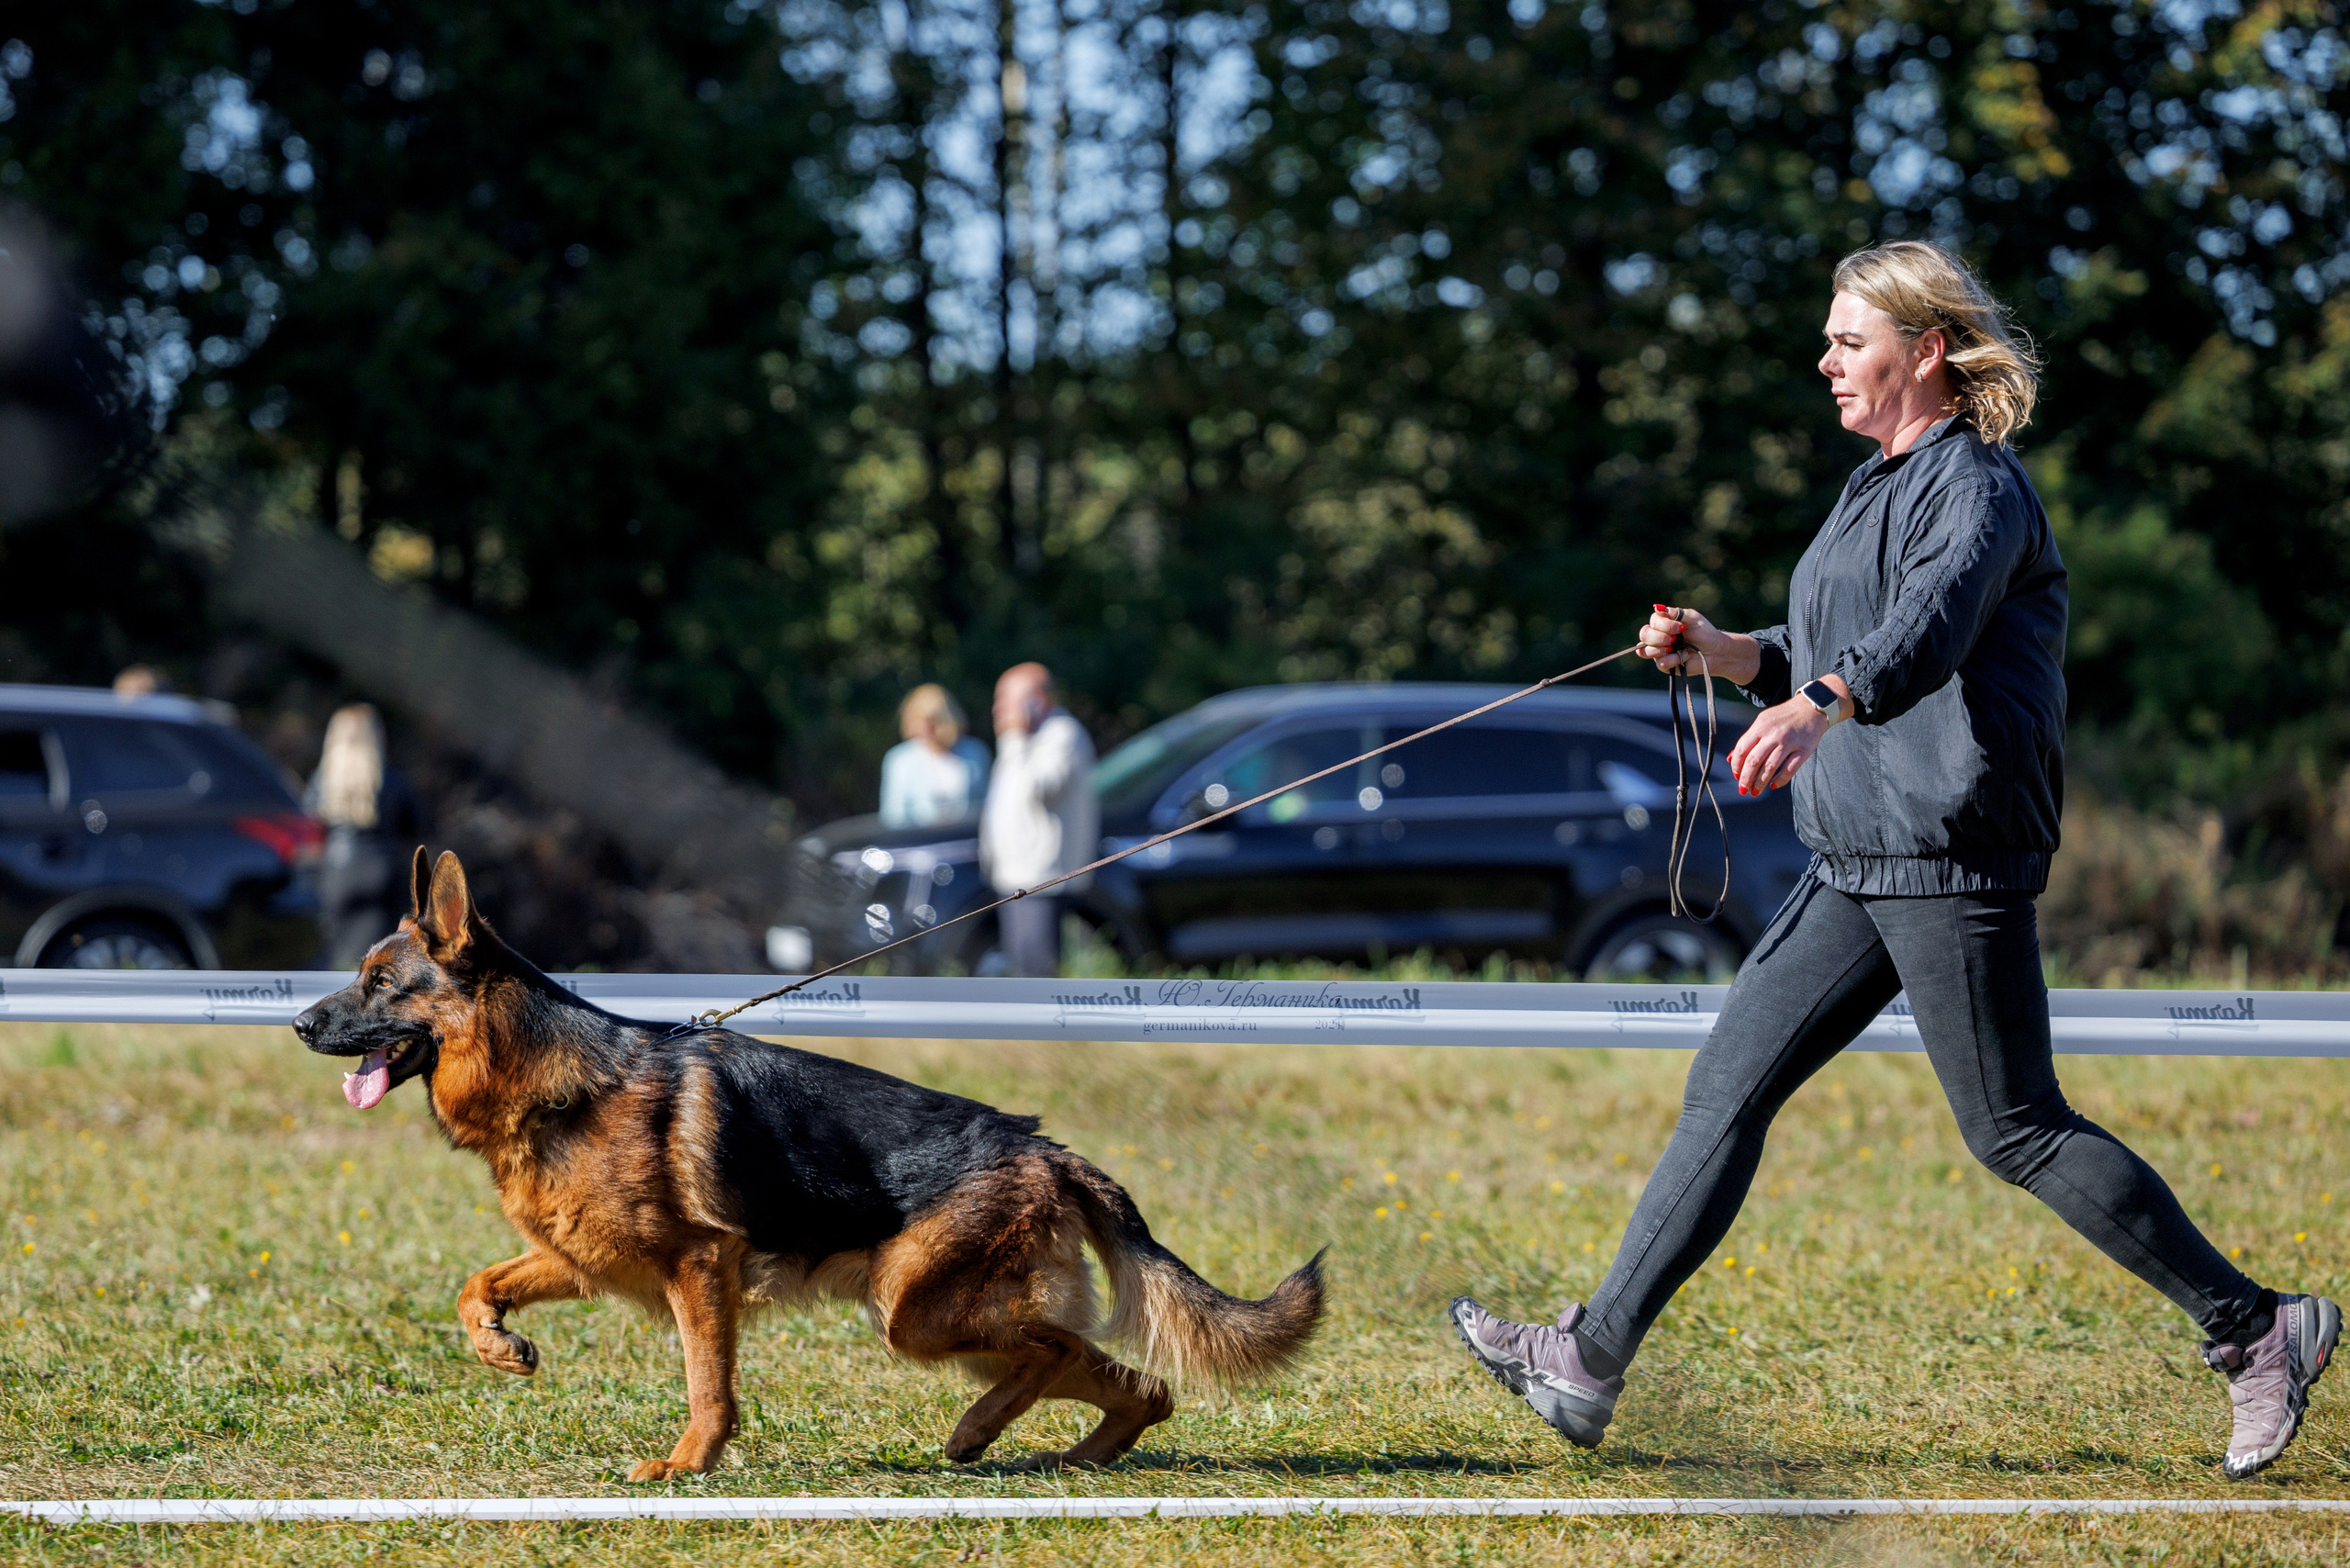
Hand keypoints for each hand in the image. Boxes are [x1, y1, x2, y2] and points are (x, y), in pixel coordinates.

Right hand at [1638, 604, 1761, 685]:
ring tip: (1674, 648)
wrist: (1716, 651)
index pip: (1653, 621)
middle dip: (1658, 637)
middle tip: (1674, 639)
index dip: (1663, 625)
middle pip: (1644, 634)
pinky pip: (1659, 663)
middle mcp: (1658, 636)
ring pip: (1644, 650)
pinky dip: (1672, 660)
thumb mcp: (1692, 618)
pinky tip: (1682, 657)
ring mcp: (1660, 651)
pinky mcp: (1664, 665)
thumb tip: (1657, 607)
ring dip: (1659, 648)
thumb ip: (1675, 613)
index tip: (1681, 628)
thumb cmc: (1705, 633)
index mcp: (1664, 623)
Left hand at [1727, 693, 1837, 793]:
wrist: (1811, 708)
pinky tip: (1773, 785)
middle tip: (1742, 789)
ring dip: (1760, 783)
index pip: (1743, 749)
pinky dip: (1780, 780)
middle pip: (1754, 760)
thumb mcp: (1763, 721)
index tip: (1736, 775)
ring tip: (1755, 792)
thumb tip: (1730, 758)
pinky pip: (1789, 770)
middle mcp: (1774, 734)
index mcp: (1761, 726)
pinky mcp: (1804, 750)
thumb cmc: (1783, 717)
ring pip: (1770, 767)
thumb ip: (1748, 739)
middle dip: (1746, 778)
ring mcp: (1790, 742)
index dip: (1736, 765)